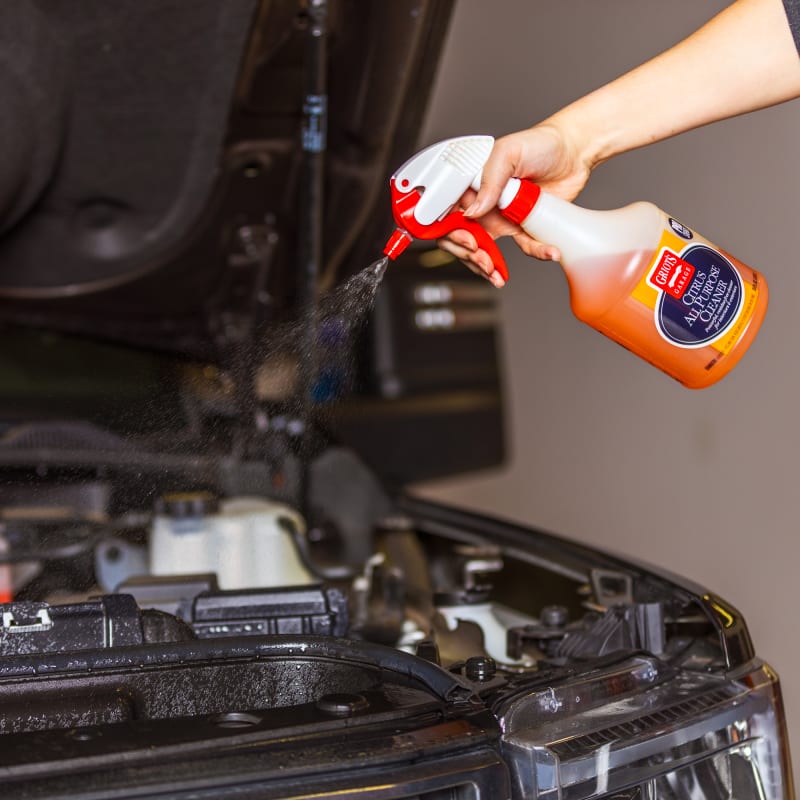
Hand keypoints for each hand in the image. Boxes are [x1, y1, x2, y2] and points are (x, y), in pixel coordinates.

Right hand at [438, 120, 593, 286]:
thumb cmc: (538, 143)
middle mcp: (482, 204)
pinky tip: (547, 252)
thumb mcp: (507, 153)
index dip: (451, 233)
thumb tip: (473, 211)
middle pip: (462, 238)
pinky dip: (535, 253)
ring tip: (497, 273)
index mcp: (469, 186)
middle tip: (483, 259)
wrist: (573, 151)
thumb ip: (488, 181)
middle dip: (469, 255)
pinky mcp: (523, 227)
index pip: (447, 215)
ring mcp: (501, 218)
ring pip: (486, 251)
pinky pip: (524, 247)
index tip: (467, 241)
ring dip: (489, 266)